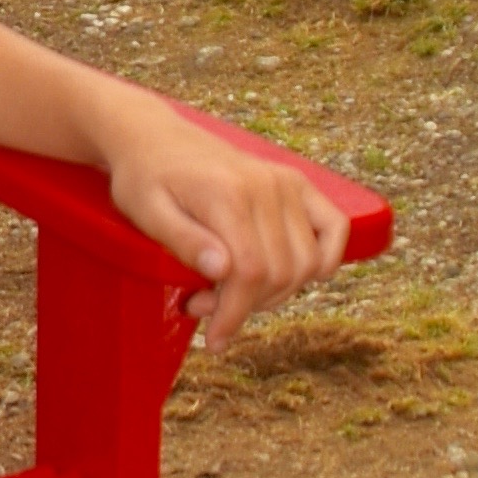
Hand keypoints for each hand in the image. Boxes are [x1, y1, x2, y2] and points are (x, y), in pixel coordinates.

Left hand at [95, 103, 350, 349]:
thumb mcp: (146, 212)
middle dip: (246, 305)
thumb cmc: (144, 179)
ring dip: (277, 292)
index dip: (235, 314)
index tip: (213, 339)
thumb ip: (184, 241)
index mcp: (227, 194)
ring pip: (306, 262)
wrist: (154, 138)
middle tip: (203, 304)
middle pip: (280, 273)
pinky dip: (324, 259)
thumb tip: (223, 269)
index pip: (250, 272)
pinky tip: (294, 277)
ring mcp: (285, 183)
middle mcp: (265, 186)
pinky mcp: (296, 183)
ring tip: (230, 290)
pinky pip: (333, 228)